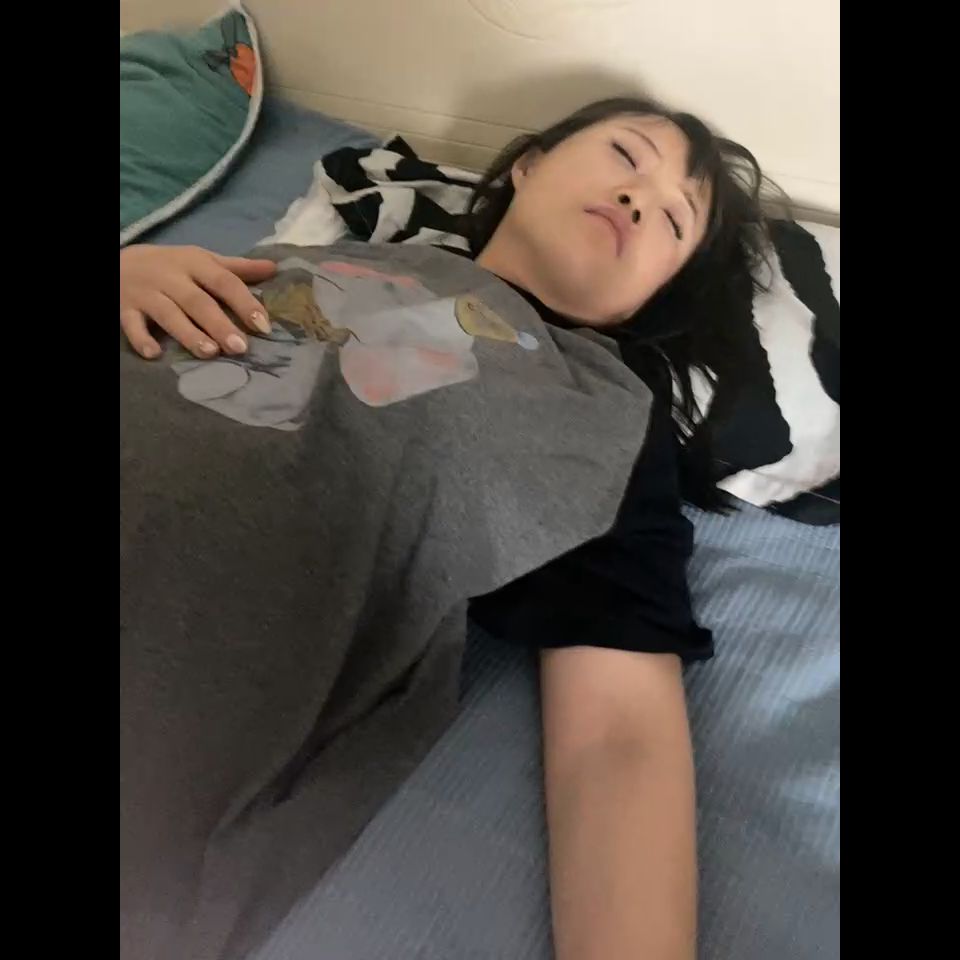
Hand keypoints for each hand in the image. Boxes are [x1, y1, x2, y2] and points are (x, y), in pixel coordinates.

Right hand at [120, 245, 277, 359]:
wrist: (116, 262)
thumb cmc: (170, 265)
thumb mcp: (201, 260)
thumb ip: (236, 268)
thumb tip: (274, 268)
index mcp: (194, 263)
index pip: (224, 281)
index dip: (244, 302)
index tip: (263, 326)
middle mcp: (170, 276)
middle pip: (197, 301)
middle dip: (219, 324)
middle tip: (240, 348)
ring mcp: (146, 293)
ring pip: (168, 314)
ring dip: (189, 334)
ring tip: (210, 353)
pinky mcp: (124, 308)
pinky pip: (131, 325)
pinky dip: (141, 339)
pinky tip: (154, 354)